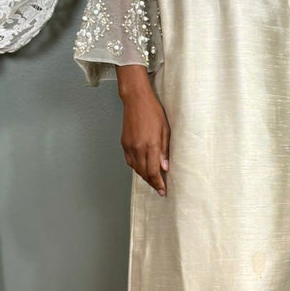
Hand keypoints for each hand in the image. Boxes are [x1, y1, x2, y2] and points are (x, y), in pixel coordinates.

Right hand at [116, 65, 170, 195]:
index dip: (158, 183)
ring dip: (144, 176)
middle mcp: (138, 148)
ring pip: (136, 168)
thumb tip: (165, 167)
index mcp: (150, 145)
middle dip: (152, 182)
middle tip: (159, 188)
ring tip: (152, 180)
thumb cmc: (153, 111)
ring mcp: (129, 146)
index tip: (162, 190)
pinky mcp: (124, 143)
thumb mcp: (165, 130)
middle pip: (144, 173)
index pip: (153, 171)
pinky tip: (142, 168)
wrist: (135, 100)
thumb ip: (164, 150)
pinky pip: (129, 161)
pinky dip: (136, 167)